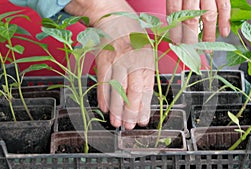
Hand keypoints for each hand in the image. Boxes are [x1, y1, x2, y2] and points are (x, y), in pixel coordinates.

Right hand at [65, 0, 154, 129]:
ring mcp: (117, 59)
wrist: (112, 18)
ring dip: (117, 109)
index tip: (142, 120)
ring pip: (118, 89)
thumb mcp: (146, 51)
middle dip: (131, 111)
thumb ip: (145, 72)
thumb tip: (143, 98)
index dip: (144, 106)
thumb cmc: (131, 36)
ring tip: (117, 122)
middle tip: (129, 125)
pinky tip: (105, 108)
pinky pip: (103, 81)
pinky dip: (103, 96)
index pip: (147, 88)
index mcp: (147, 58)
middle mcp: (134, 59)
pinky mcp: (103, 59)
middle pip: (133, 91)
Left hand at [166, 0, 230, 43]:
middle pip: (191, 18)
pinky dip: (225, 20)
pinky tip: (224, 32)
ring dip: (208, 35)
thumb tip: (172, 22)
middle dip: (191, 38)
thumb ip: (176, 1)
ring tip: (207, 48)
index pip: (175, 13)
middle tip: (191, 51)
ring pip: (208, 16)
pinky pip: (224, 6)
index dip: (175, 30)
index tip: (176, 43)